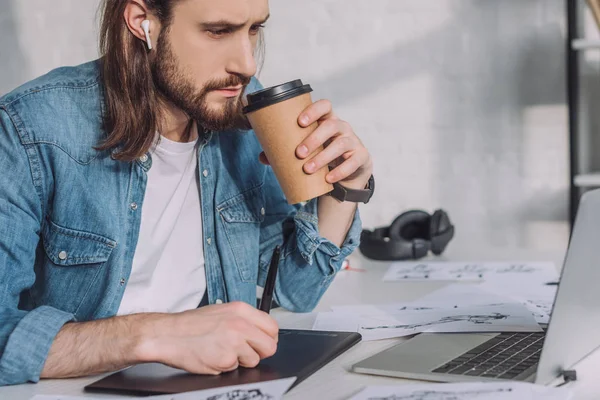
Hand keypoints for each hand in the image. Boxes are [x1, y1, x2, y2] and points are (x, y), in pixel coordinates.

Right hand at [136, 302, 278, 373]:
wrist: (167, 334)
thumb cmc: (190, 324)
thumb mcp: (221, 311)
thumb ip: (243, 320)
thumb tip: (259, 331)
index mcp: (241, 310)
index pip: (272, 327)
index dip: (267, 338)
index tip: (260, 342)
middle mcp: (240, 324)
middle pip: (270, 346)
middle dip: (259, 352)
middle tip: (244, 351)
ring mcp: (234, 342)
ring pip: (254, 360)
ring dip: (240, 360)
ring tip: (222, 351)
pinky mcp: (226, 359)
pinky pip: (235, 368)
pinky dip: (225, 366)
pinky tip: (213, 356)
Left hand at [260, 99, 371, 189]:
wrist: (347, 171)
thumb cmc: (323, 154)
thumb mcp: (308, 150)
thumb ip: (287, 151)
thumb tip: (263, 156)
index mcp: (327, 120)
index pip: (325, 106)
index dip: (313, 110)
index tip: (300, 122)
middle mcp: (342, 127)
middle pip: (331, 125)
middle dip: (314, 138)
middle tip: (299, 153)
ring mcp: (353, 141)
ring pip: (341, 144)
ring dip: (323, 156)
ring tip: (308, 168)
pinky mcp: (361, 156)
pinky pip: (353, 161)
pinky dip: (340, 171)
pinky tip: (328, 178)